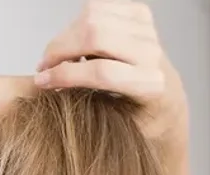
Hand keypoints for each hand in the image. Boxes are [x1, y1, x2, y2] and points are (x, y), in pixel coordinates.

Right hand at [35, 1, 187, 146]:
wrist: (166, 100)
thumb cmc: (138, 119)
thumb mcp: (115, 126)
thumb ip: (88, 104)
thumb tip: (51, 85)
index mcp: (150, 85)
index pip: (100, 72)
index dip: (64, 75)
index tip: (42, 82)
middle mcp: (152, 53)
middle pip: (95, 36)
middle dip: (60, 49)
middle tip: (44, 67)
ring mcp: (147, 30)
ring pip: (93, 16)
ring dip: (66, 35)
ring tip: (58, 56)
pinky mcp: (139, 14)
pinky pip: (97, 7)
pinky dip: (78, 23)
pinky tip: (75, 43)